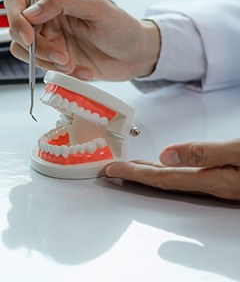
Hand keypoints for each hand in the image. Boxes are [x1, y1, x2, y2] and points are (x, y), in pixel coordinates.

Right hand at [4, 0, 160, 80]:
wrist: (135, 55)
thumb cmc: (122, 26)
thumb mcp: (96, 7)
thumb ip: (61, 2)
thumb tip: (30, 11)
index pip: (17, 1)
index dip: (16, 19)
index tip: (29, 38)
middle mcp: (47, 17)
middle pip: (18, 31)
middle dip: (39, 48)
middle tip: (63, 57)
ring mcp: (49, 39)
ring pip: (25, 52)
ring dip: (47, 63)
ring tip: (73, 65)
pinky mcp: (54, 59)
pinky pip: (42, 67)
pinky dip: (60, 73)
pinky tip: (81, 70)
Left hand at [102, 140, 239, 200]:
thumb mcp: (238, 152)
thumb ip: (204, 154)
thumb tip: (167, 155)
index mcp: (212, 180)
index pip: (161, 178)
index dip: (133, 174)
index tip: (111, 170)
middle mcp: (212, 185)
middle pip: (163, 180)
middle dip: (134, 175)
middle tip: (112, 169)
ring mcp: (218, 183)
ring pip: (174, 179)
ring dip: (150, 173)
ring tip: (132, 168)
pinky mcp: (224, 178)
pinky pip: (186, 176)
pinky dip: (169, 170)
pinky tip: (167, 167)